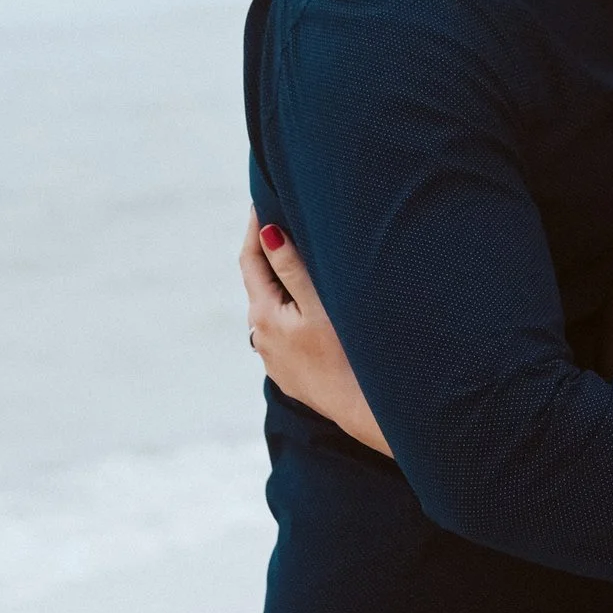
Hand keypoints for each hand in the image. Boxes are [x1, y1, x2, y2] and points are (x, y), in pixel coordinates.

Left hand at [239, 215, 392, 455]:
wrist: (362, 409)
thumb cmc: (346, 354)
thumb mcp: (318, 304)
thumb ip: (291, 268)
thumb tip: (267, 234)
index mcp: (263, 315)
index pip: (250, 260)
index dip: (254, 229)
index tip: (259, 203)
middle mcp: (259, 338)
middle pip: (259, 285)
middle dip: (267, 256)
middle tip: (279, 223)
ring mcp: (272, 358)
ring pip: (271, 311)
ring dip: (279, 288)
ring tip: (296, 264)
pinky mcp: (287, 373)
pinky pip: (283, 334)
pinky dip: (290, 314)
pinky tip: (309, 312)